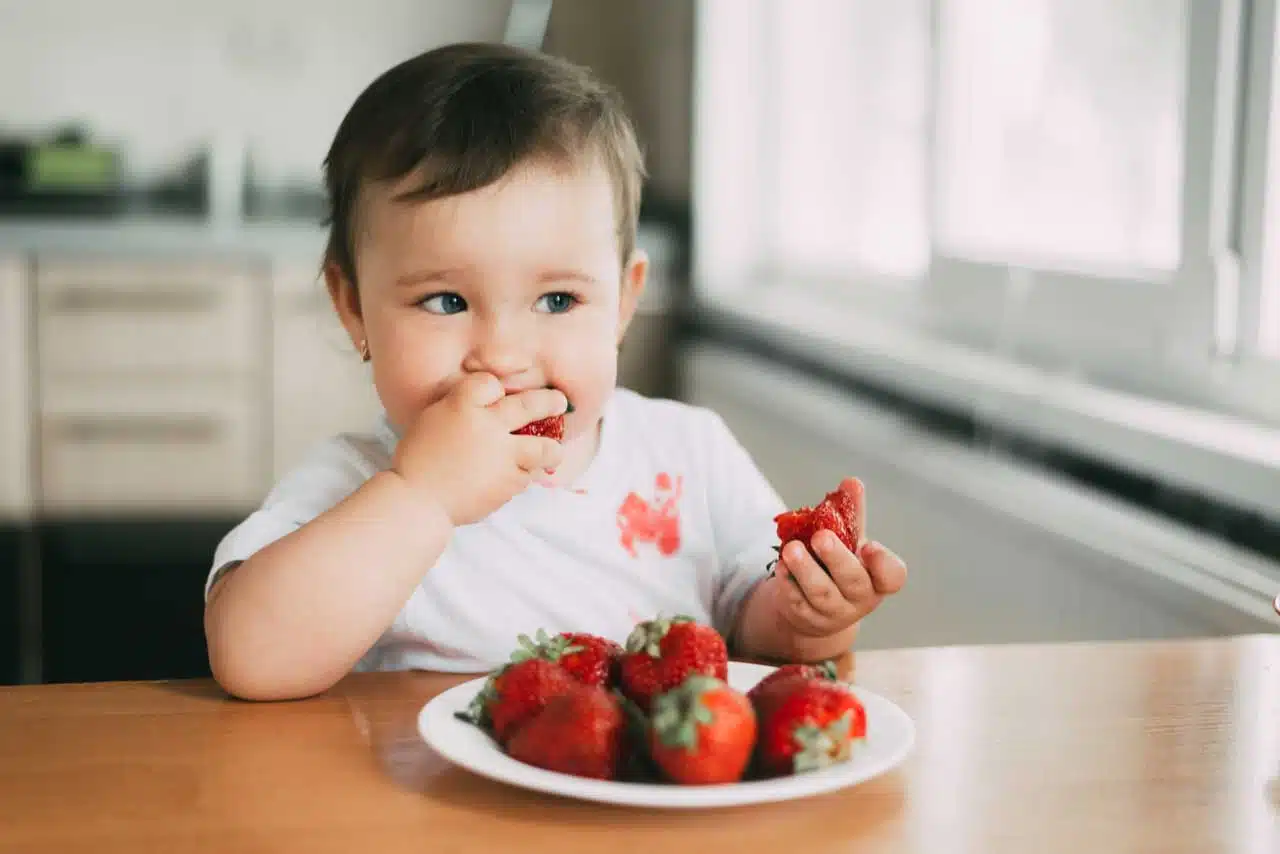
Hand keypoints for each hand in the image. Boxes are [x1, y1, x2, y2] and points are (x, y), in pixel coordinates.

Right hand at [391, 373, 566, 524]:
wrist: (418, 500)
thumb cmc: (420, 460)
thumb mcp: (434, 419)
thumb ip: (462, 406)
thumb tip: (492, 401)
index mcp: (462, 406)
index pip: (490, 383)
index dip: (498, 387)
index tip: (504, 393)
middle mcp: (489, 426)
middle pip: (531, 405)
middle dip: (551, 402)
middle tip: (560, 403)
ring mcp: (504, 455)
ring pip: (544, 448)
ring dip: (551, 449)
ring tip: (553, 450)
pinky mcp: (509, 482)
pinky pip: (526, 476)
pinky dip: (523, 475)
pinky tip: (514, 476)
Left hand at [773, 478, 906, 636]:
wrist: (818, 607)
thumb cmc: (840, 566)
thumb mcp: (849, 541)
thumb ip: (851, 514)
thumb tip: (852, 482)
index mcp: (877, 578)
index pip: (892, 576)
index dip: (883, 563)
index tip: (870, 546)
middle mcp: (860, 597)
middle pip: (853, 581)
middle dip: (837, 558)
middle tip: (821, 537)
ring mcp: (834, 612)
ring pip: (821, 593)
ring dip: (805, 569)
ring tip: (791, 549)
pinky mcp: (807, 618)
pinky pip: (798, 602)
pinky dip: (788, 583)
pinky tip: (781, 565)